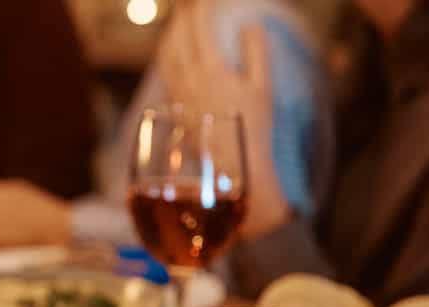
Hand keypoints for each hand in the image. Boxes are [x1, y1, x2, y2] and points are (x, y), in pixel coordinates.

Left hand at [158, 4, 287, 238]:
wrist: (233, 168)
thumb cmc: (253, 129)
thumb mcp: (263, 88)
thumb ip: (256, 53)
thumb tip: (250, 25)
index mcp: (211, 70)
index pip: (199, 29)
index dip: (200, 10)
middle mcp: (188, 80)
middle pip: (177, 40)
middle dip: (182, 19)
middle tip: (187, 6)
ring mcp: (178, 96)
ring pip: (166, 58)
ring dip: (170, 36)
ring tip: (176, 24)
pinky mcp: (175, 110)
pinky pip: (166, 76)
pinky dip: (167, 58)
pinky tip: (170, 57)